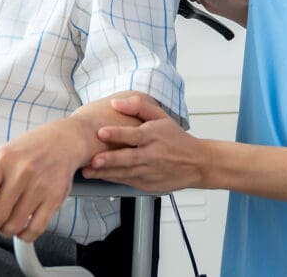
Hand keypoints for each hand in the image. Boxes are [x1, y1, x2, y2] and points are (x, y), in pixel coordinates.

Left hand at [0, 120, 86, 241]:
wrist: (63, 141)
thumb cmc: (26, 151)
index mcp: (3, 159)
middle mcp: (23, 170)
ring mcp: (41, 184)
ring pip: (14, 224)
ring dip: (6, 231)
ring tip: (6, 223)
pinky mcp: (56, 197)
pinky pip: (35, 229)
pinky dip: (24, 235)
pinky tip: (22, 228)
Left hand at [81, 95, 205, 192]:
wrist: (197, 163)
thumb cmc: (176, 139)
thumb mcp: (161, 116)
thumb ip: (138, 106)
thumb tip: (116, 102)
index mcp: (154, 135)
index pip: (134, 134)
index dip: (117, 133)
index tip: (101, 131)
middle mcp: (152, 154)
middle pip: (129, 158)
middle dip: (110, 159)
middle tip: (93, 159)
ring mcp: (150, 171)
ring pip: (126, 173)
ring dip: (106, 173)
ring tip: (89, 172)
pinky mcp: (148, 184)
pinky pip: (128, 181)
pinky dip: (114, 180)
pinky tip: (101, 177)